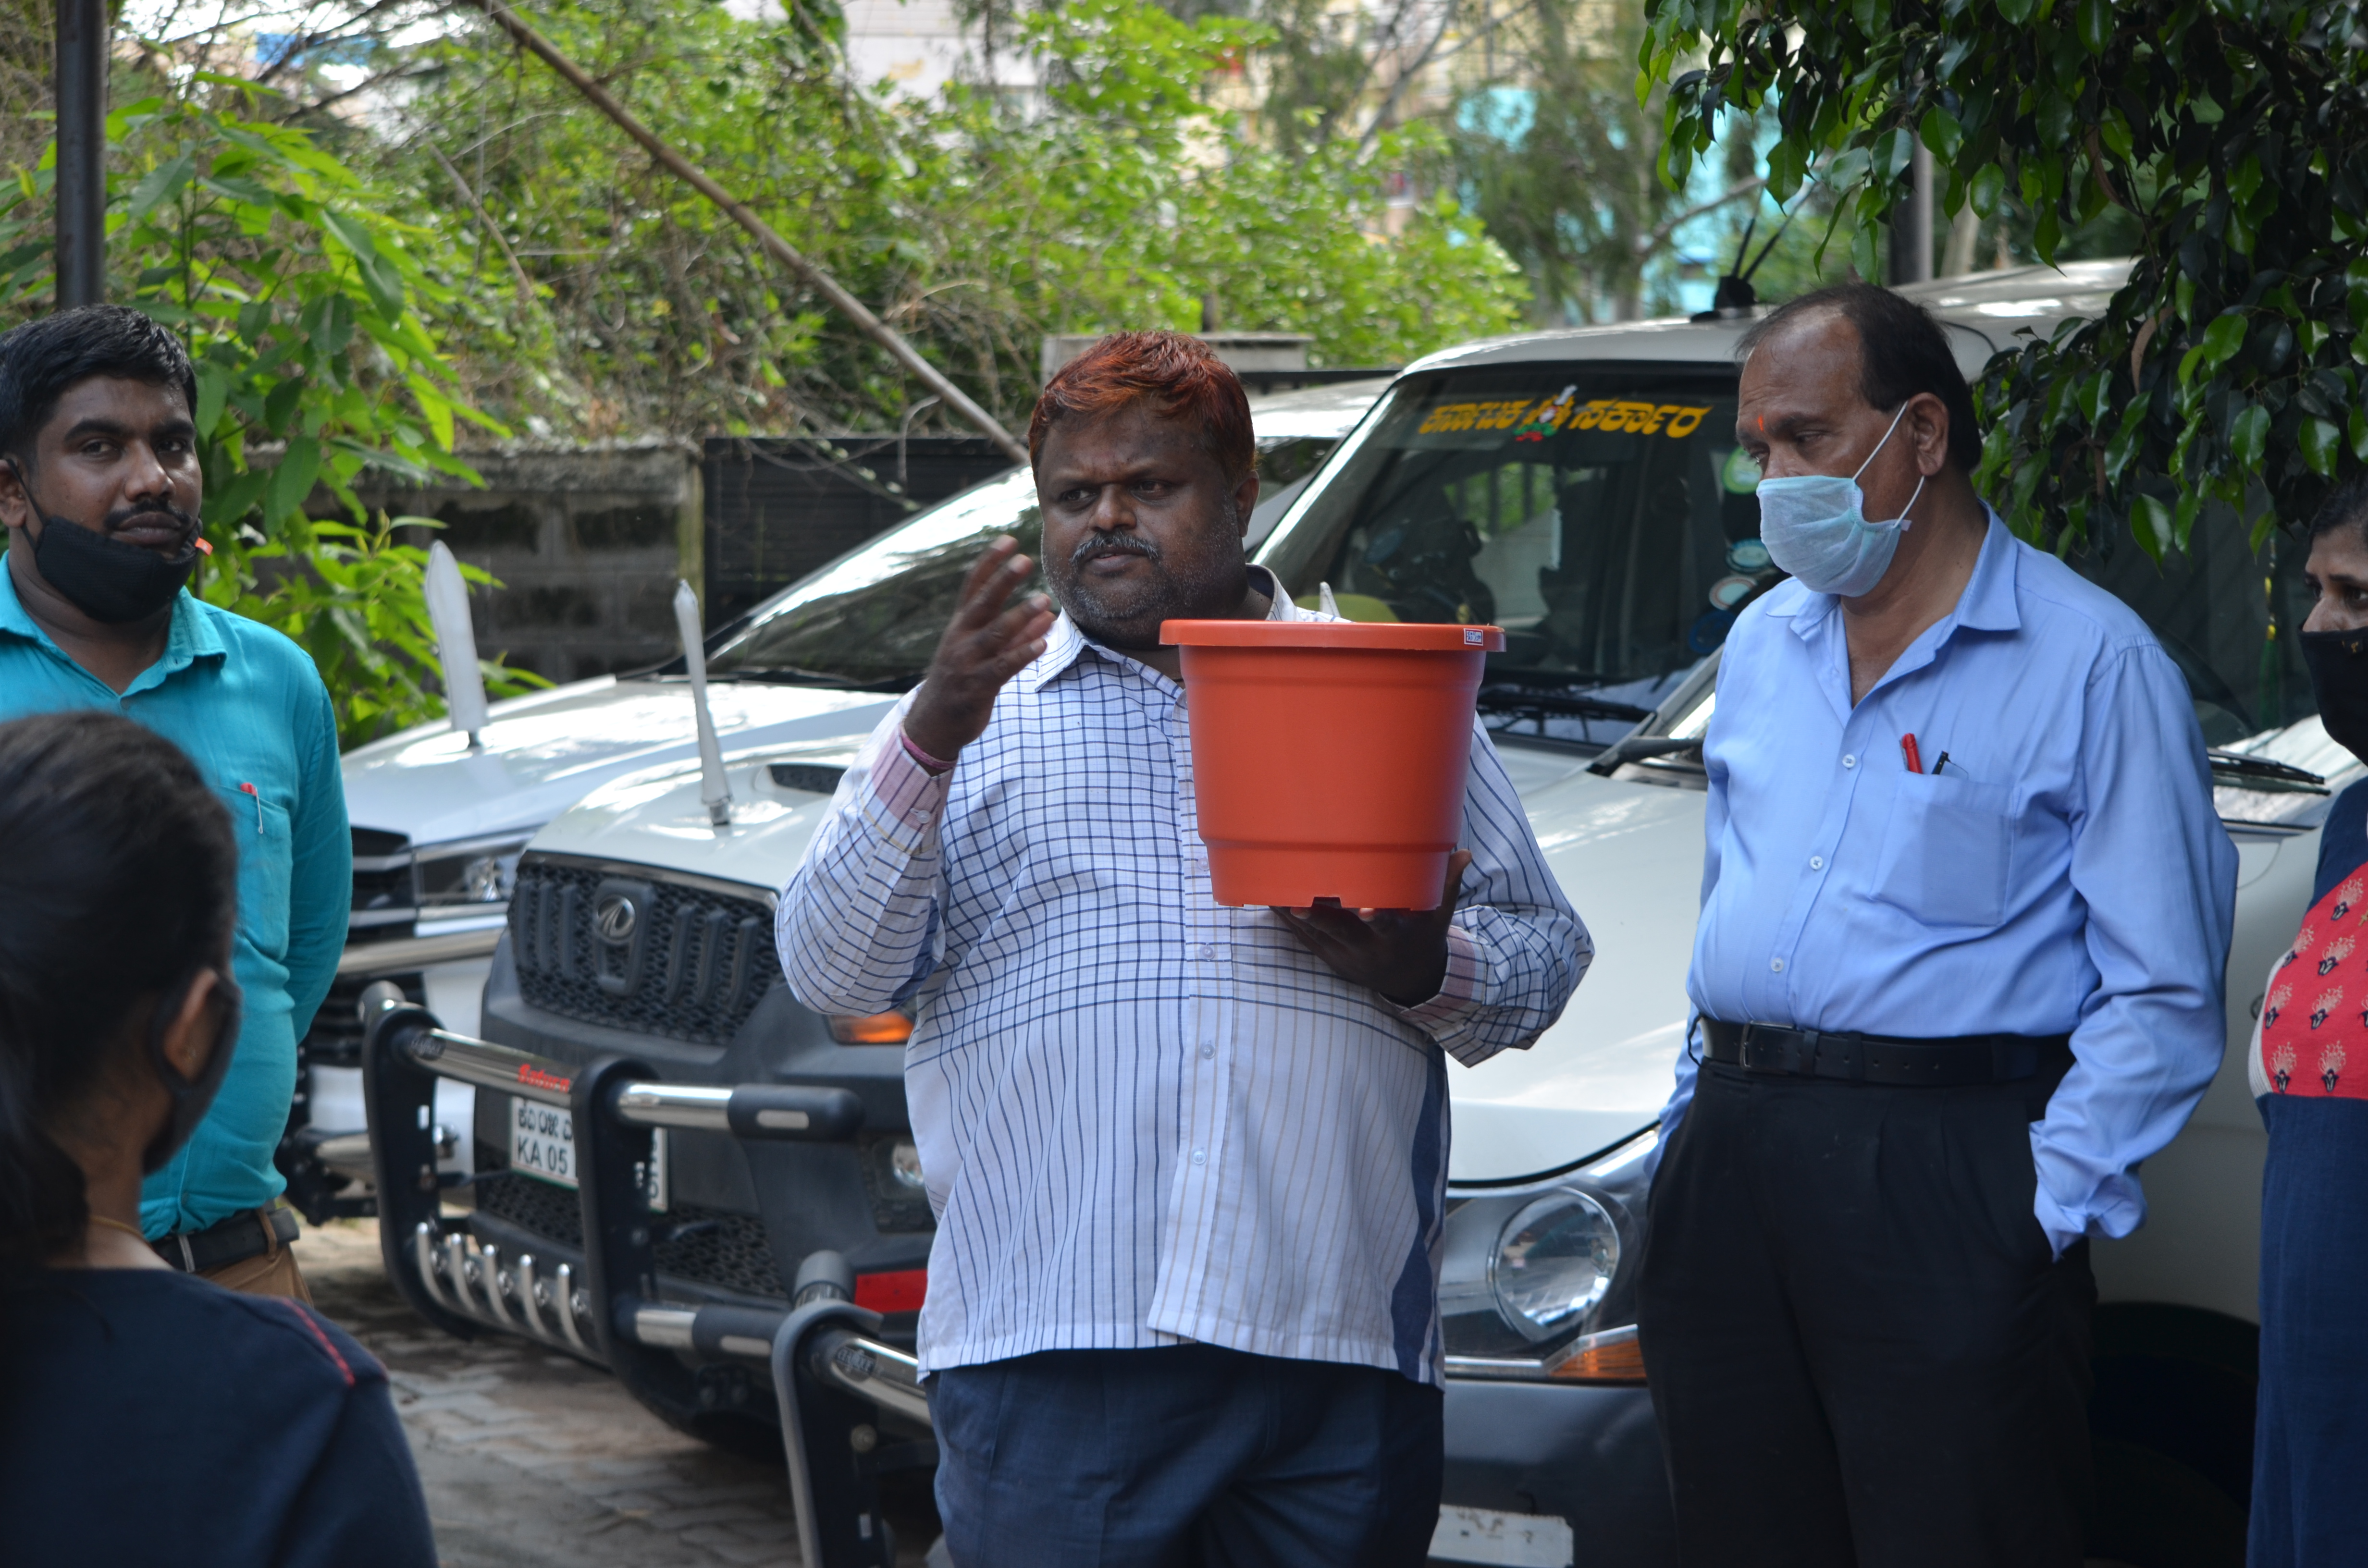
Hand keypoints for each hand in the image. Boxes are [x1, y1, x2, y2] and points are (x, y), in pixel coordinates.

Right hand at [904, 536, 1057, 761]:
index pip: (972, 586)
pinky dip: (1023, 653)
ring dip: (1020, 616)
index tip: (1008, 540)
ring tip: (1044, 600)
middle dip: (1003, 580)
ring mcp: (966, 662)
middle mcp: (960, 638)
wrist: (934, 723)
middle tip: (1024, 560)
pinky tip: (1043, 643)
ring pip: (994, 633)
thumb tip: (1047, 612)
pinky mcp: (976, 686)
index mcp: (960, 625)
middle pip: (982, 603)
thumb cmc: (962, 681)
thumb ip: (1015, 631)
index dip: (989, 563)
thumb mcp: (983, 651)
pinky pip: (1003, 667)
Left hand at [1274, 850, 1473, 1005]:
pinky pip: (1302, 939)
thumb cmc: (1423, 937)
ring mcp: (1344, 955)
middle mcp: (1368, 948)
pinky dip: (1286, 920)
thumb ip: (1447, 884)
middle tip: (1296, 904)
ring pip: (1314, 935)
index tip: (1366, 908)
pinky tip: (1267, 898)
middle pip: (1340, 933)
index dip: (1377, 917)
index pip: (1386, 926)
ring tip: (1268, 892)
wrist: (1407, 980)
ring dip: (1292, 915)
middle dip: (1318, 919)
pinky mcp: (1327, 956)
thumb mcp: (1439, 916)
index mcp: (1396, 937)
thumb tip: (1463, 852)